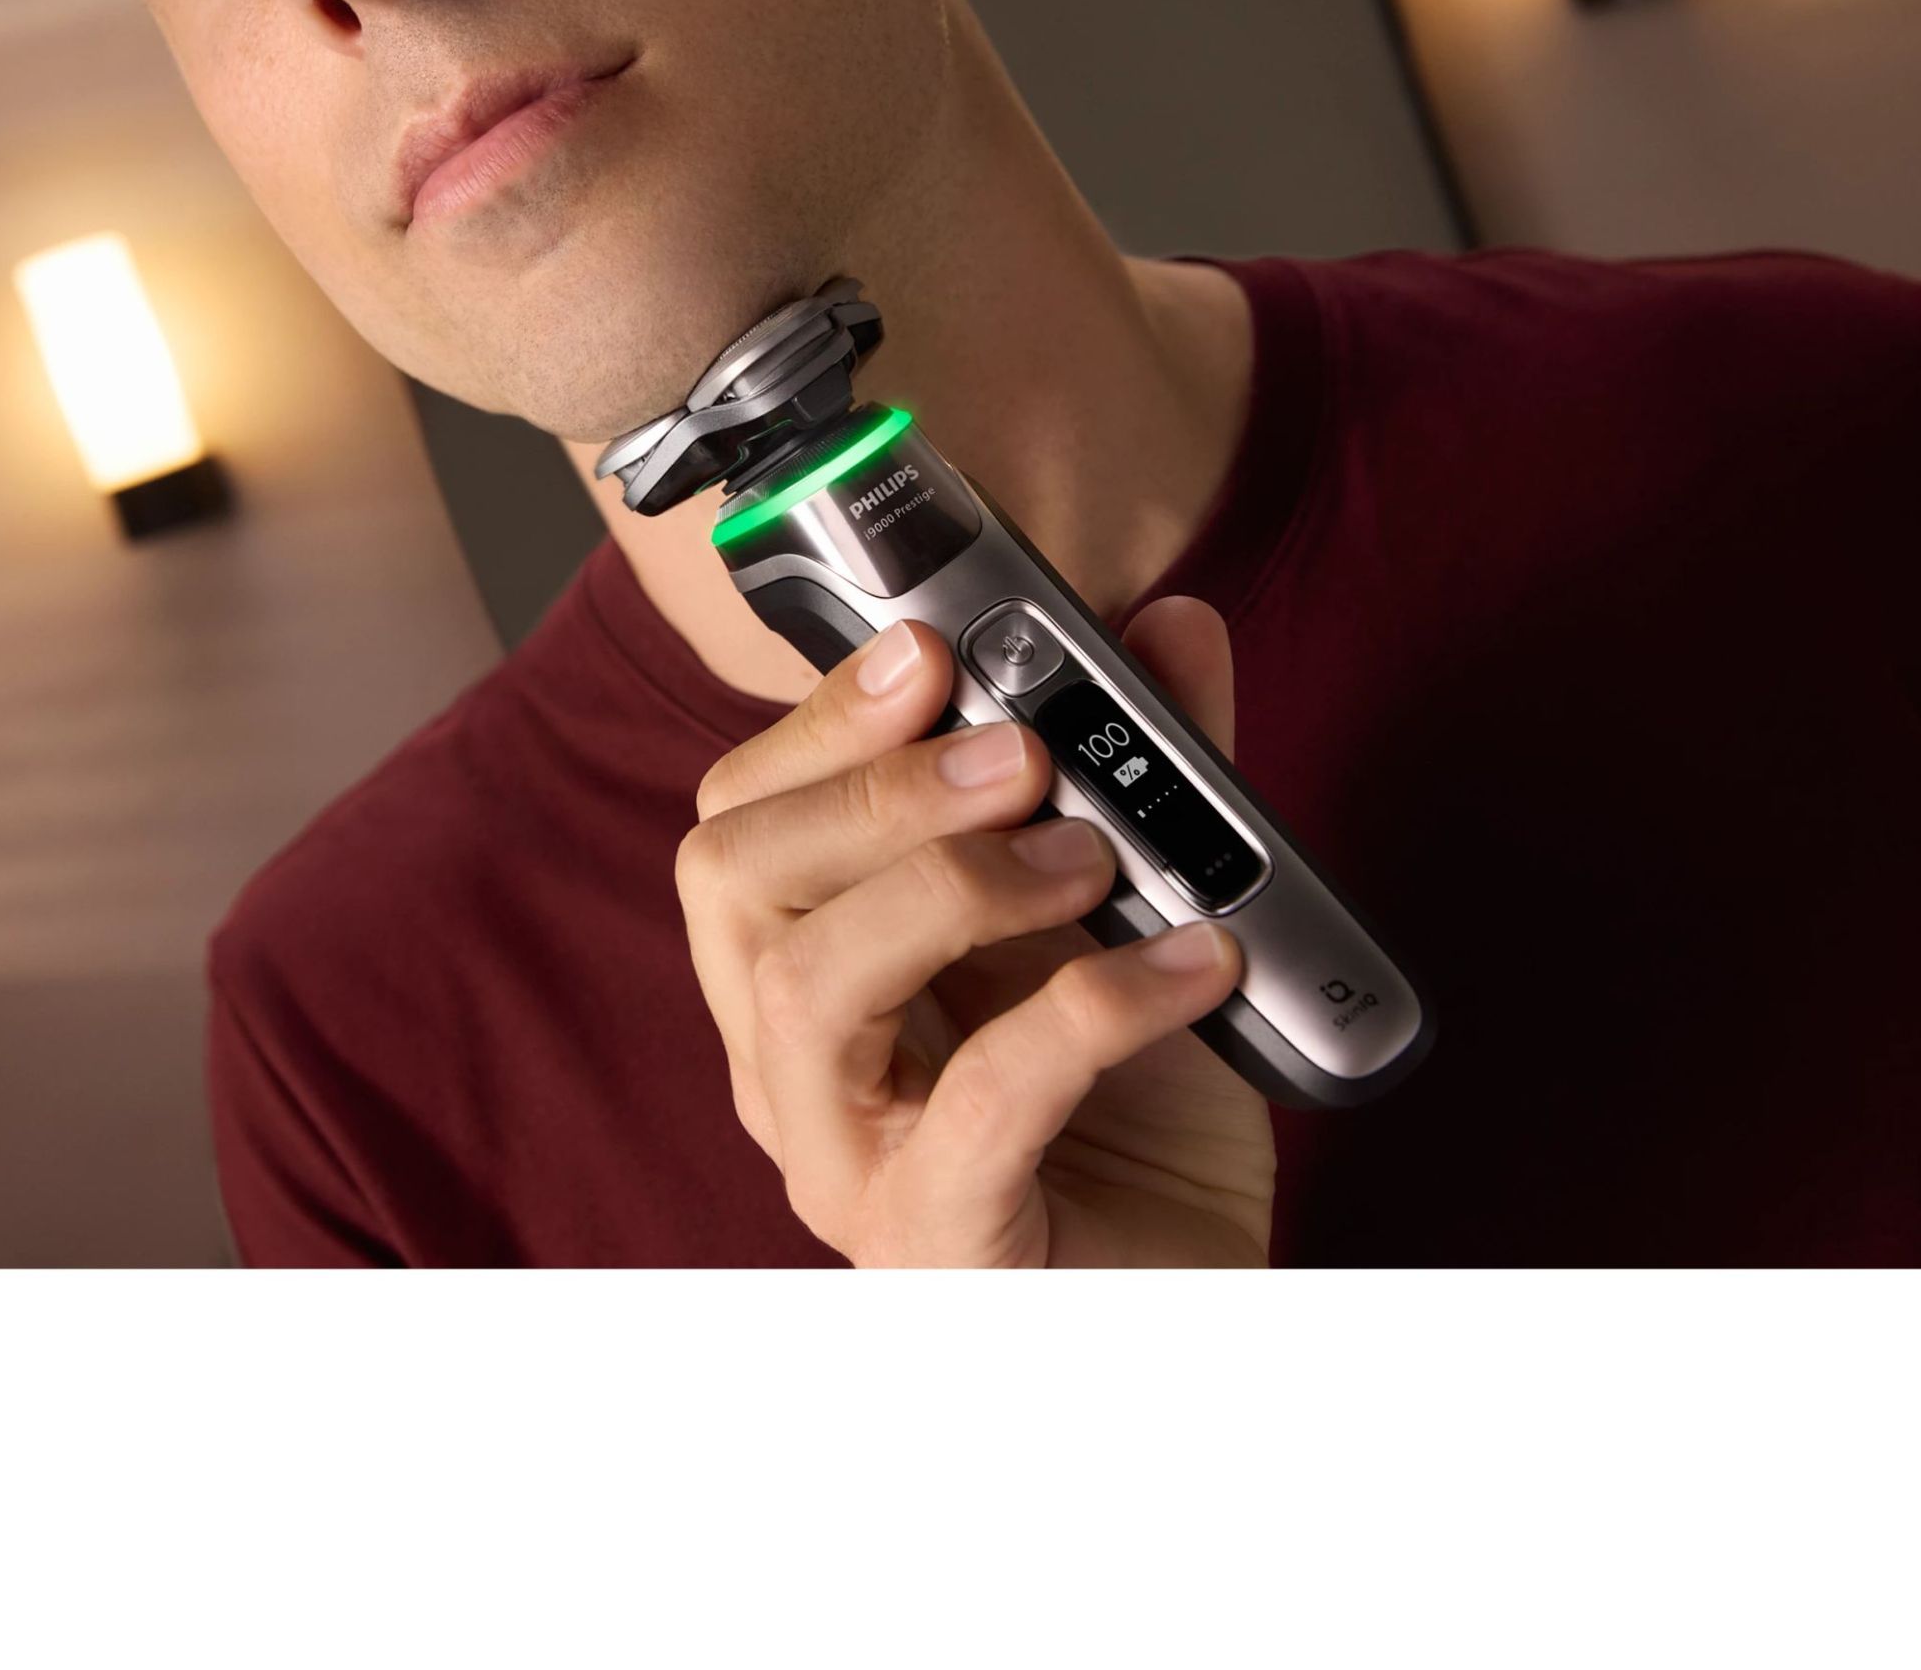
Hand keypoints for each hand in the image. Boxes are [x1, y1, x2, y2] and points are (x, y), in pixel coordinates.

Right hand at [680, 599, 1274, 1265]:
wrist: (1184, 1307)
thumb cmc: (1128, 1119)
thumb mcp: (1124, 917)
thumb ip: (1138, 771)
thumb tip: (1173, 628)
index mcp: (799, 970)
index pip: (737, 818)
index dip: (819, 720)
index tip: (928, 649)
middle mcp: (787, 1064)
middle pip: (735, 880)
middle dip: (875, 788)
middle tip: (1019, 753)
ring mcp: (845, 1161)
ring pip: (812, 986)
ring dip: (954, 886)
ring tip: (1093, 860)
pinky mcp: (937, 1240)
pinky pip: (982, 1105)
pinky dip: (1097, 1007)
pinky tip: (1198, 962)